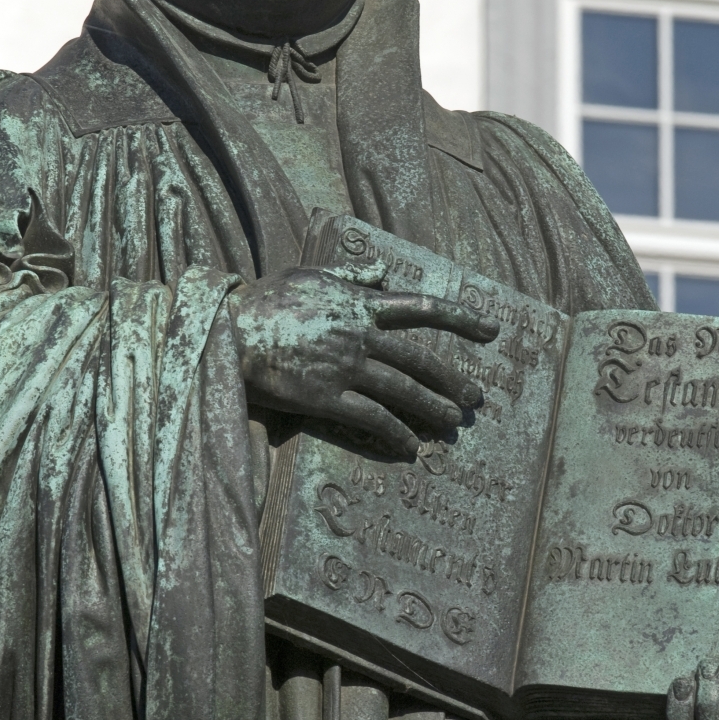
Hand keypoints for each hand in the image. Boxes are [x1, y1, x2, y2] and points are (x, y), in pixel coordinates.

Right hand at [227, 265, 499, 454]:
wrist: (227, 331)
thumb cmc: (264, 301)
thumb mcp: (310, 274)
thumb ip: (350, 276)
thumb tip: (381, 272)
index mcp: (358, 301)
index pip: (421, 307)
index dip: (461, 319)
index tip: (491, 330)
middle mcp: (359, 333)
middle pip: (420, 358)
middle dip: (452, 378)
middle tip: (475, 397)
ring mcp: (344, 365)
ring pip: (402, 390)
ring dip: (432, 409)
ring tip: (452, 424)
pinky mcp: (325, 396)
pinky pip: (371, 418)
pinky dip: (395, 433)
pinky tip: (410, 447)